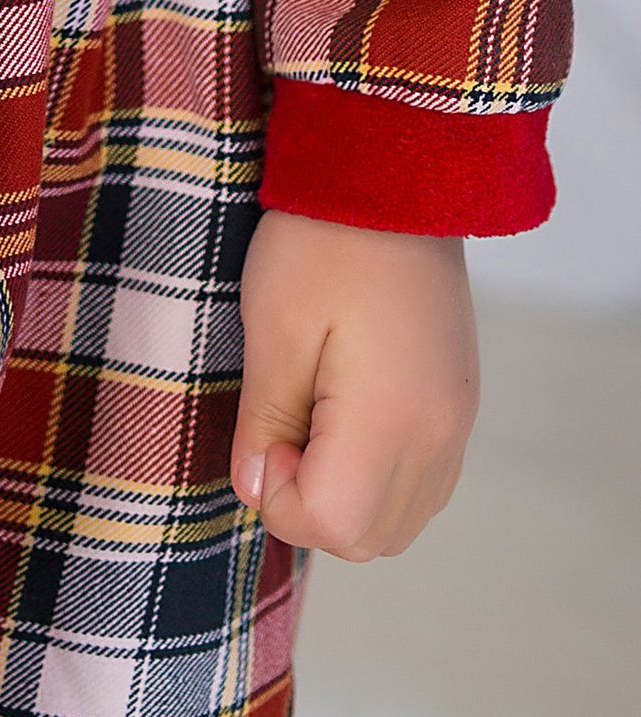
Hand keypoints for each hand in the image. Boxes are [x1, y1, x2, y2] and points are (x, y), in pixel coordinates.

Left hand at [233, 209, 478, 560]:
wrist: (395, 176)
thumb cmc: (320, 242)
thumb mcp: (271, 328)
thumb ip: (264, 421)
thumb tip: (257, 489)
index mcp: (392, 419)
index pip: (333, 525)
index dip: (279, 496)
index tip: (264, 431)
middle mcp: (439, 437)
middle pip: (368, 540)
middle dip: (310, 504)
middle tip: (280, 424)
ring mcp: (457, 425)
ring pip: (398, 522)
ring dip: (345, 495)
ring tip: (311, 413)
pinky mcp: (460, 407)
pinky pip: (421, 484)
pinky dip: (377, 476)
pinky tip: (344, 414)